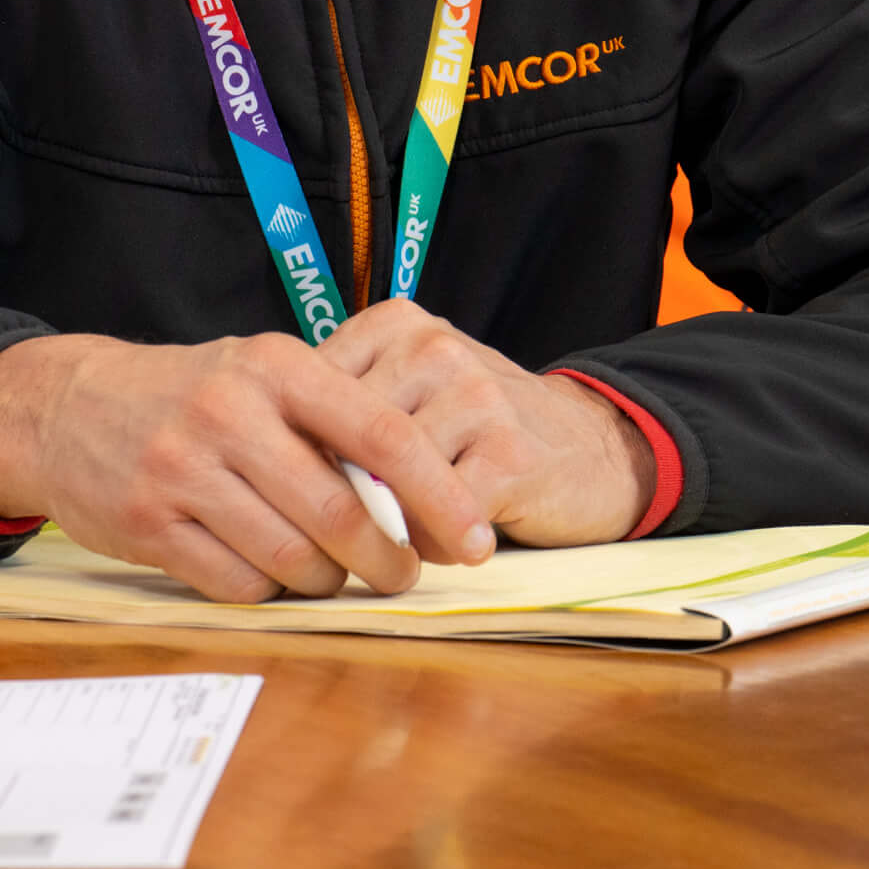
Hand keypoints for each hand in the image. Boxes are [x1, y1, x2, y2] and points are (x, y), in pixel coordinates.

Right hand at [0, 333, 495, 603]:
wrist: (65, 408)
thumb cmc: (188, 395)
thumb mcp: (256, 373)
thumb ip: (330, 419)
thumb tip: (423, 492)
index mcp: (272, 366)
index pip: (379, 432)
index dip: (438, 493)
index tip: (474, 538)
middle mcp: (226, 412)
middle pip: (337, 511)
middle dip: (386, 558)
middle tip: (404, 574)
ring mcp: (181, 469)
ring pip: (290, 556)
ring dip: (326, 580)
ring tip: (331, 573)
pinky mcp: (147, 523)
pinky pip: (237, 581)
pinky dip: (268, 590)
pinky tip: (268, 572)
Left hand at [319, 300, 652, 545]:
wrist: (596, 446)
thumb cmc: (479, 429)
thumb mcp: (409, 391)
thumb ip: (345, 410)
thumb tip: (272, 464)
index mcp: (394, 324)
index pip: (309, 396)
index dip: (302, 455)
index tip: (306, 489)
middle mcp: (431, 348)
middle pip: (342, 443)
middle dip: (341, 498)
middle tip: (358, 529)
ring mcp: (474, 395)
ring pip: (386, 484)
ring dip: (391, 527)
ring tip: (418, 530)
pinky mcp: (510, 453)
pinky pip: (437, 517)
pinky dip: (436, 544)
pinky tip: (457, 540)